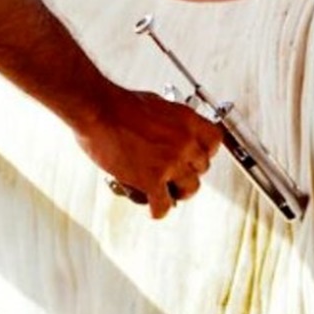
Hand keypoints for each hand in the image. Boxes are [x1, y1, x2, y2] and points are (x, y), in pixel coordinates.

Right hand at [74, 88, 221, 218]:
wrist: (98, 111)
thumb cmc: (118, 104)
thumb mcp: (156, 103)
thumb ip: (169, 120)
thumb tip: (168, 129)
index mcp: (188, 121)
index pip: (215, 141)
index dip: (205, 151)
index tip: (198, 155)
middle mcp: (184, 142)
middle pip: (202, 167)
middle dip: (190, 171)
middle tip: (178, 174)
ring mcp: (170, 163)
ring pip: (190, 188)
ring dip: (179, 192)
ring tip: (170, 193)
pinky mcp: (151, 180)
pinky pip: (163, 205)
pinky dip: (158, 210)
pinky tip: (154, 209)